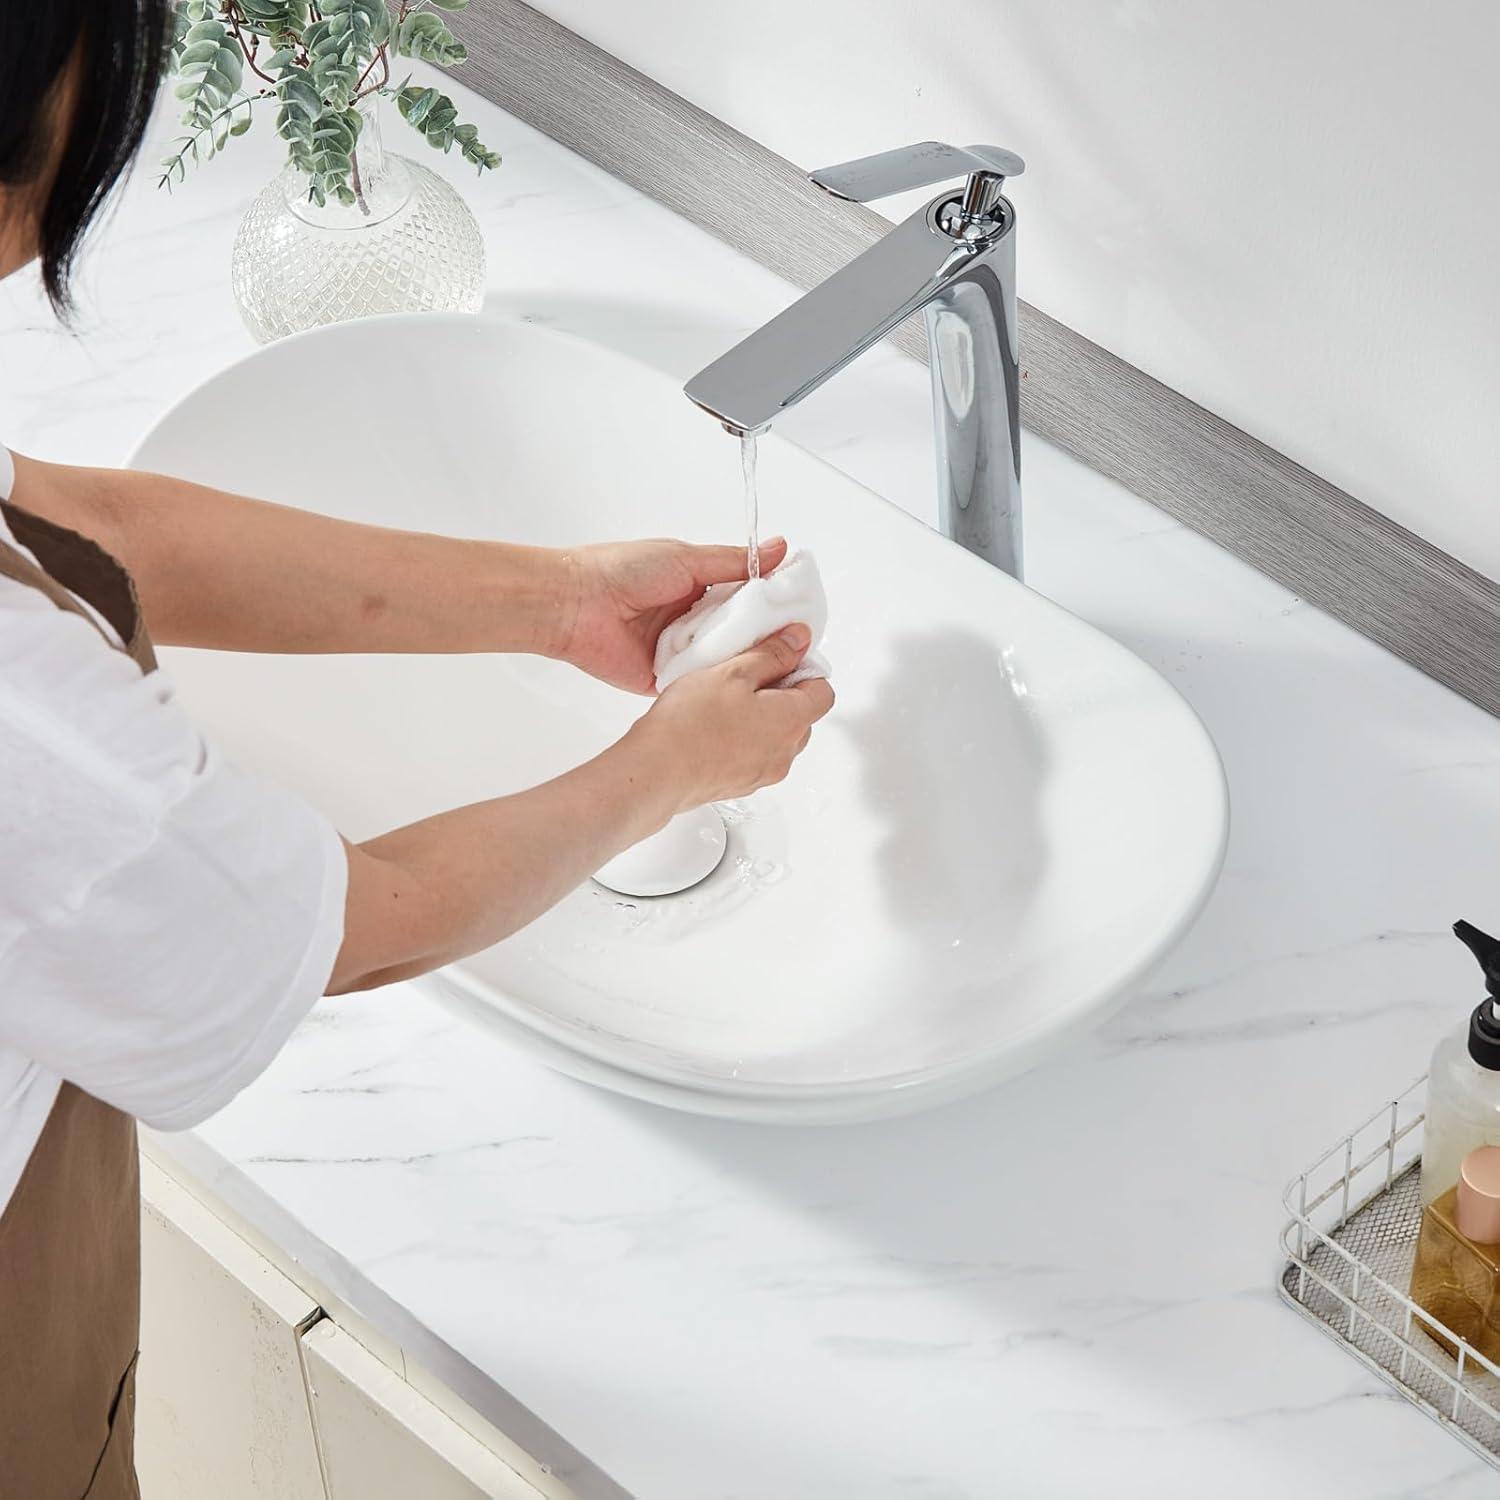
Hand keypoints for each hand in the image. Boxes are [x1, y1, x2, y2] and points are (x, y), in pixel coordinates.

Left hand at [555, 536, 789, 693]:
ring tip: (776, 667)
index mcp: (700, 589)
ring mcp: (680, 652)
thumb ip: (735, 562)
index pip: (749, 600)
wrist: (576, 604)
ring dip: (741, 662)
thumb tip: (778, 549)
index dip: (775, 607)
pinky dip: (713, 683)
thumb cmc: (622, 571)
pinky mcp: (665, 679)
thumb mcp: (687, 558)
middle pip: (741, 635)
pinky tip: (739, 686)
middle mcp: (693, 622)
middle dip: (764, 639)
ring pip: (723, 662)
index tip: (804, 613)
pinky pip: (698, 684)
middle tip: (797, 645)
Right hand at [621, 624, 834, 813]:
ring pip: (777, 737)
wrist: (657, 772)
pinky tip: (713, 727)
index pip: (823, 691)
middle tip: (746, 677)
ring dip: (761, 718)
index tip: (778, 658)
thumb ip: (772, 654)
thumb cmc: (691, 723)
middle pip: (801, 716)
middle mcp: (785, 752)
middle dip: (781, 694)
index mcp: (792, 720)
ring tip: (725, 703)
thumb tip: (799, 640)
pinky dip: (744, 740)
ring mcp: (764, 773)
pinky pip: (755, 756)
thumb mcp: (733, 672)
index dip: (804, 670)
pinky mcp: (741, 785)